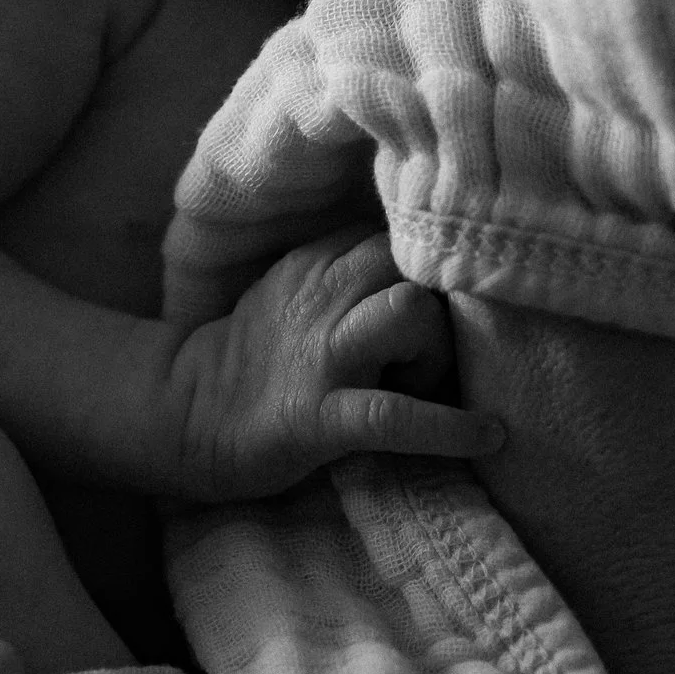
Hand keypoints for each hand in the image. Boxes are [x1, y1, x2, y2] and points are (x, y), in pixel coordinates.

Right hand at [156, 228, 505, 502]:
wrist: (187, 413)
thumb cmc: (253, 356)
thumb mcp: (295, 288)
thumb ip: (348, 270)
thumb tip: (427, 271)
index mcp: (317, 261)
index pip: (400, 237)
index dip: (429, 273)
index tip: (434, 308)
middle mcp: (322, 294)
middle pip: (413, 264)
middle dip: (441, 307)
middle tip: (430, 353)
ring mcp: (323, 355)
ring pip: (410, 313)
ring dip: (439, 351)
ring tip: (430, 387)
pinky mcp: (321, 416)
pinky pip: (397, 414)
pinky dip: (450, 427)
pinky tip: (487, 436)